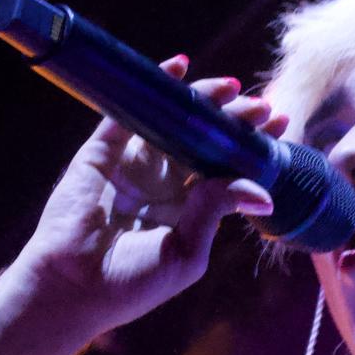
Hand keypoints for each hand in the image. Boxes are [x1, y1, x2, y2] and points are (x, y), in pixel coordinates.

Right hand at [9, 55, 290, 334]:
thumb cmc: (131, 284)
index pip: (228, 168)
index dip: (252, 146)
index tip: (281, 125)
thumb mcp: (186, 252)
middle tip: (262, 105)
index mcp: (189, 209)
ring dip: (203, 99)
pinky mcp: (103, 151)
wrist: (73, 288)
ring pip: (174, 121)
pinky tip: (179, 65)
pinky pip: (130, 111)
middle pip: (206, 139)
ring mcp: (134, 163)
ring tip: (230, 86)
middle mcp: (165, 182)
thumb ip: (216, 212)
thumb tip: (263, 193)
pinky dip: (154, 85)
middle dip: (234, 120)